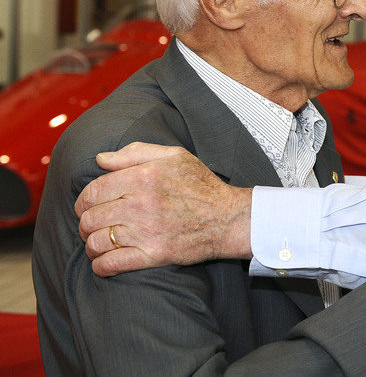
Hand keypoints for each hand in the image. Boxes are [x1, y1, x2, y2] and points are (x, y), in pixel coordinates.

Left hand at [75, 142, 252, 276]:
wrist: (228, 218)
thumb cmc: (202, 185)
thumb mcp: (174, 156)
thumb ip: (135, 152)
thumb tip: (101, 158)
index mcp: (144, 177)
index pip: (94, 190)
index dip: (84, 199)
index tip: (87, 205)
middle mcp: (141, 204)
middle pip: (91, 217)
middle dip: (86, 222)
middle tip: (92, 224)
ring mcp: (146, 231)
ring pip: (97, 241)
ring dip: (91, 244)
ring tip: (97, 242)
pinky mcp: (153, 255)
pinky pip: (112, 264)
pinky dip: (101, 265)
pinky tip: (103, 262)